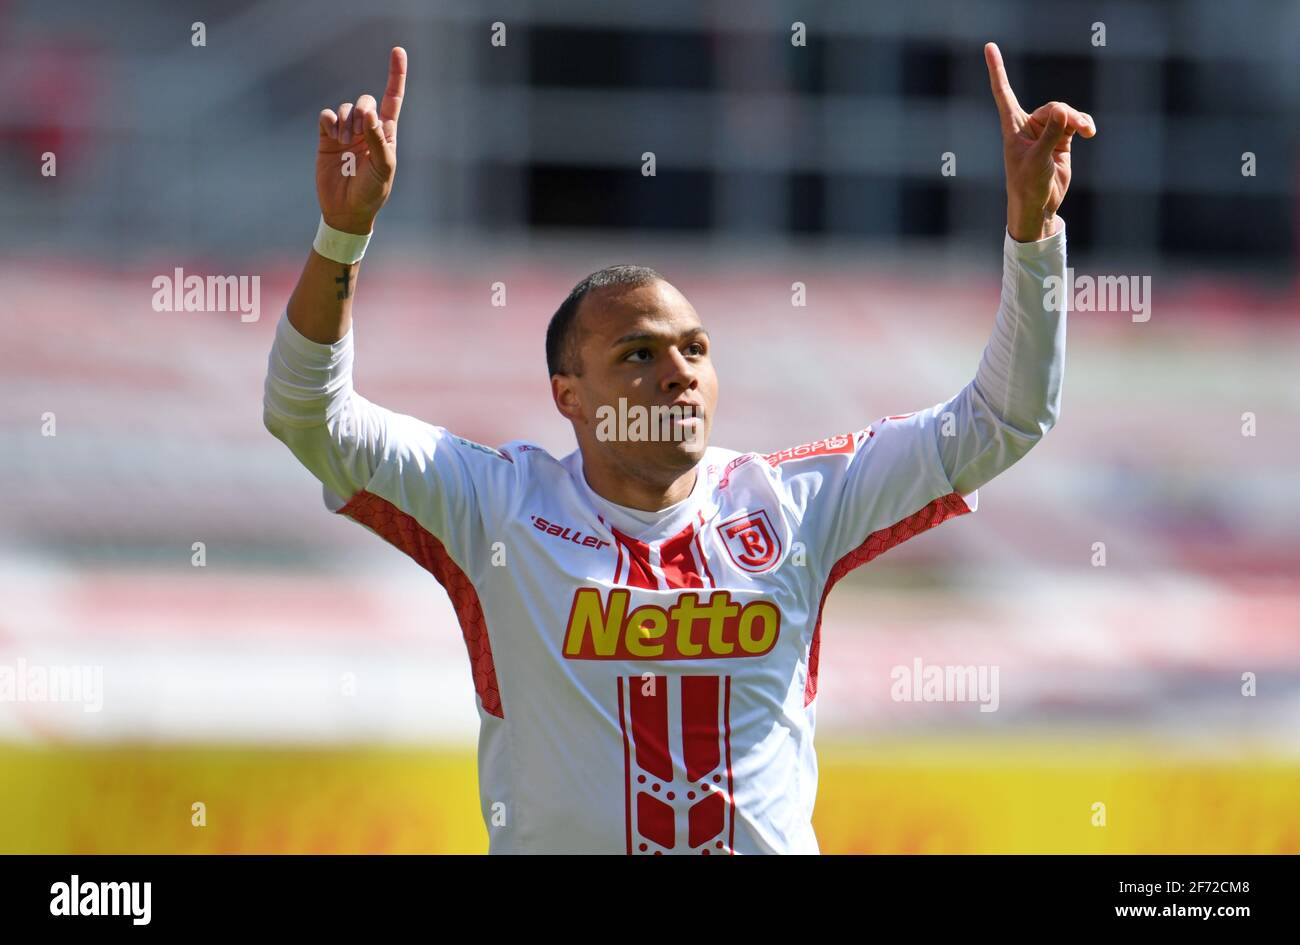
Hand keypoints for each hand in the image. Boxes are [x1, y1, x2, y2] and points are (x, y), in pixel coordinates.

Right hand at [315, 46, 406, 234]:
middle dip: (363, 113)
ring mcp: (347, 132)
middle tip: (359, 136)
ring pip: (346, 108)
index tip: (398, 51)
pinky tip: (332, 136)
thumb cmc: (371, 193)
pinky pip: (328, 115)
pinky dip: (330, 121)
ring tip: (345, 144)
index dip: (396, 75)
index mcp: (386, 135)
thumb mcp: (383, 169)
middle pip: (367, 101)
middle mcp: (367, 130)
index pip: (393, 100)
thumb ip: (379, 140)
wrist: (345, 210)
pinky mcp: (327, 137)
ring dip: (347, 122)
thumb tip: (370, 112)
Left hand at [984, 42, 1095, 241]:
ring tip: (1087, 130)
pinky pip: (1075, 123)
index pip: (1003, 92)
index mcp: (1012, 127)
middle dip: (1066, 114)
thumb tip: (1064, 110)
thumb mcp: (1038, 161)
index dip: (997, 70)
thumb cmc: (1028, 185)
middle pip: (1051, 106)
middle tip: (1077, 125)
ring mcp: (1046, 132)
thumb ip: (1051, 135)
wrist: (1038, 205)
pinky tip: (1089, 131)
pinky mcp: (1061, 140)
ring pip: (1065, 113)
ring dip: (1078, 119)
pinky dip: (1084, 124)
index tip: (989, 46)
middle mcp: (1028, 126)